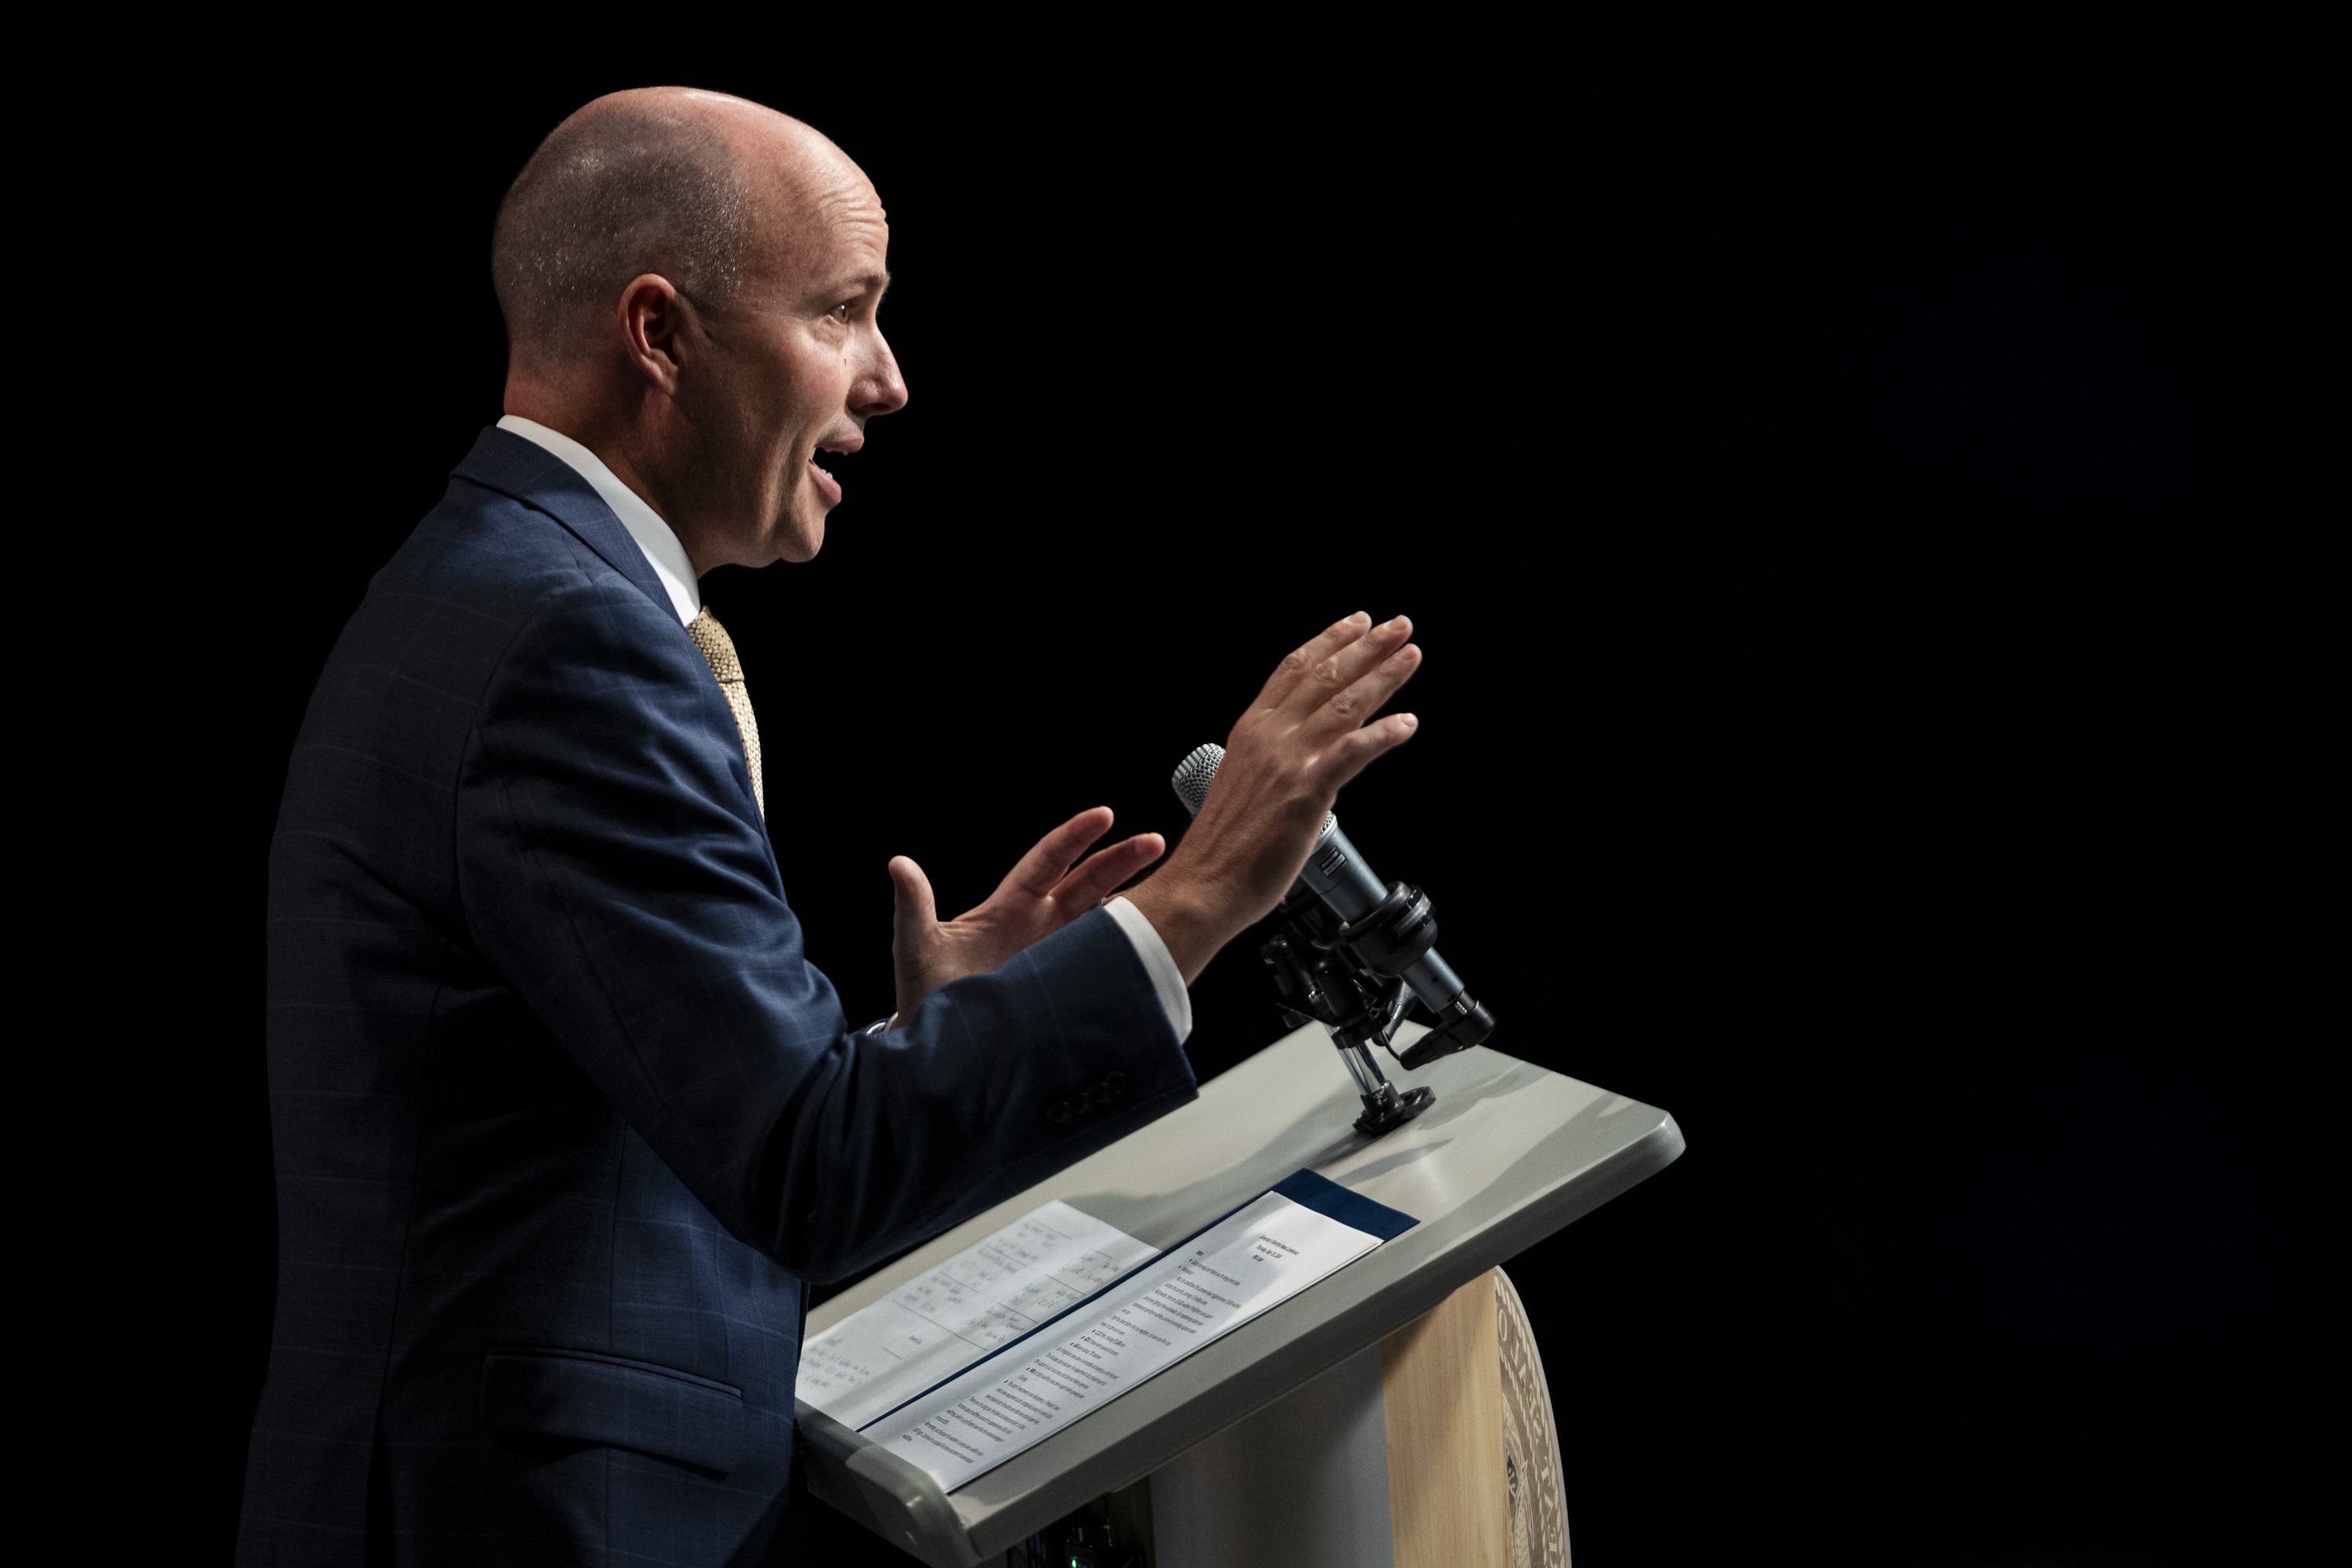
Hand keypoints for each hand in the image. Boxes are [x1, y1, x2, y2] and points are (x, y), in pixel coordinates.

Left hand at [889, 807, 1165, 1027]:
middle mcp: (1039, 926)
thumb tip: (899, 865)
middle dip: (1122, 860)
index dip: (1076, 837)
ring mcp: (1056, 957)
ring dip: (1134, 905)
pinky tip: (1154, 948)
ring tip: (1170, 892)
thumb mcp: (916, 947)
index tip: (1104, 816)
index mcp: (1009, 907)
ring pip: (1103, 921)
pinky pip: (1102, 964)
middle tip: (1155, 841)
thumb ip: (914, 906)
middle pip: (1088, 883)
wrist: (939, 1050)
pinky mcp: (1067, 989)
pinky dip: (1127, 953)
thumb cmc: (925, 995)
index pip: (1048, 861)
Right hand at [1125, 612, 1421, 982]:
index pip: (1294, 670)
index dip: (1329, 642)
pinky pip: (1352, 753)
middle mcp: (1269, 737)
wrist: (1203, 884)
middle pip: (1325, 677)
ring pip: (1344, 705)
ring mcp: (1288, 762)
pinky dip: (1382, 734)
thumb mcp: (1245, 784)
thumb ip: (1279, 763)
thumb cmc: (1223, 848)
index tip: (1357, 624)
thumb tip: (1315, 760)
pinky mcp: (1306, 793)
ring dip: (1383, 677)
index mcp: (1250, 731)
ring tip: (1409, 656)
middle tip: (1398, 626)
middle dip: (1368, 647)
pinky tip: (1406, 724)